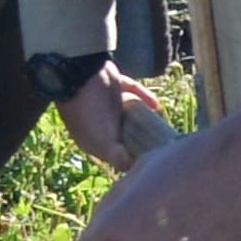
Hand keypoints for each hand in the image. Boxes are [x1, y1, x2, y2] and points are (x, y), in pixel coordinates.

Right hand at [51, 66, 178, 162]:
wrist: (81, 72)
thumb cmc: (91, 112)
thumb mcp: (104, 142)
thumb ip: (119, 158)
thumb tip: (134, 168)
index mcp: (91, 140)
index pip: (113, 154)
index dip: (129, 158)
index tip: (149, 159)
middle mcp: (97, 123)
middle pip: (122, 134)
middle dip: (137, 138)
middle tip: (159, 143)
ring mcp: (104, 103)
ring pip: (127, 113)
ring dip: (141, 118)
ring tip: (159, 125)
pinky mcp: (112, 85)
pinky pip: (132, 92)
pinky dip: (144, 97)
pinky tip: (156, 105)